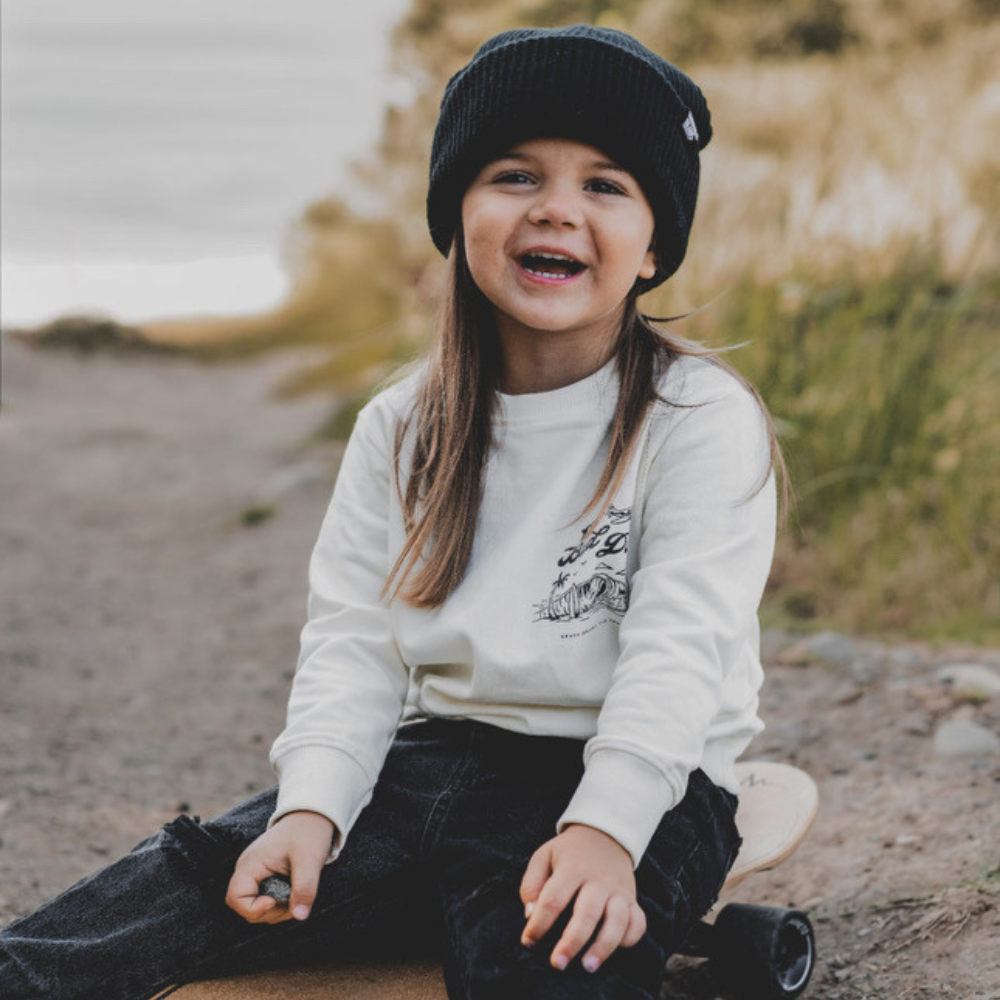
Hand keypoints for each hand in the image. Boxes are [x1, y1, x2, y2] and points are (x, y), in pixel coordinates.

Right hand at [225, 810, 335, 924]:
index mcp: (251, 864)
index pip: (236, 899)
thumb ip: (305, 888)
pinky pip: (264, 899)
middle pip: (245, 907)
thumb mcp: (310, 860)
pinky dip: (279, 903)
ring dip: (277, 911)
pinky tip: (295, 892)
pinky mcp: (264, 877)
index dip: (253, 909)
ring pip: (256, 907)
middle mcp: (247, 870)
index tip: (276, 901)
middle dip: (270, 913)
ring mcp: (254, 874)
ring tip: (298, 895)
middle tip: (295, 901)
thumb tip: (300, 916)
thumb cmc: (308, 833)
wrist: (312, 815)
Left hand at [519, 824, 645, 972]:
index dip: (539, 923)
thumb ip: (531, 884)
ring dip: (604, 946)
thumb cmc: (568, 853)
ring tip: (588, 965)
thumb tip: (530, 914)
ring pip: (617, 920)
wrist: (605, 834)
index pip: (553, 899)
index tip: (528, 941)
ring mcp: (618, 890)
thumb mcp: (544, 856)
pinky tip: (616, 948)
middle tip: (557, 963)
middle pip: (587, 913)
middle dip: (571, 942)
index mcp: (572, 867)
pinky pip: (638, 922)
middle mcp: (598, 879)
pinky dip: (630, 937)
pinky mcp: (633, 899)